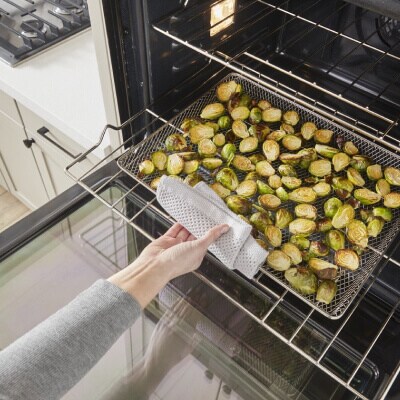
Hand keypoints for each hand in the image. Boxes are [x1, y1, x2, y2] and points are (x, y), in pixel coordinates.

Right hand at [108, 223, 228, 307]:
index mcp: (196, 256)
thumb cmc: (176, 262)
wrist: (154, 265)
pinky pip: (175, 229)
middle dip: (201, 226)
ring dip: (190, 223)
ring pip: (185, 231)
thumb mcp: (198, 247)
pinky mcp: (166, 240)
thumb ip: (210, 236)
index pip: (206, 242)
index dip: (212, 232)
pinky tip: (184, 216)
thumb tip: (224, 228)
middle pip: (196, 236)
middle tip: (208, 214)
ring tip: (198, 212)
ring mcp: (176, 245)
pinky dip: (179, 222)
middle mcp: (186, 251)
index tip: (218, 222)